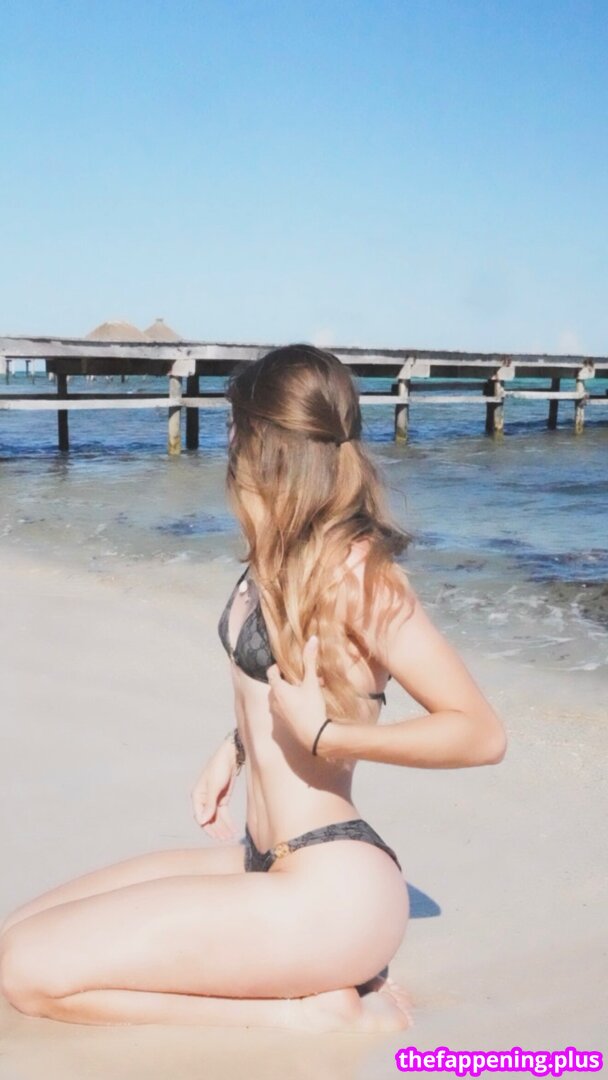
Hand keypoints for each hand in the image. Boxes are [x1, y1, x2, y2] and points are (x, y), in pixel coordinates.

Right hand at [190, 737, 238, 840]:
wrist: (231, 755)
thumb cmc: (219, 767)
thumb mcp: (214, 786)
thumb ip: (209, 804)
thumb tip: (202, 821)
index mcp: (197, 795)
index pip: (200, 816)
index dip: (208, 827)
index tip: (216, 836)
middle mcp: (203, 799)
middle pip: (209, 819)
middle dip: (217, 830)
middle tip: (225, 839)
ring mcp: (213, 800)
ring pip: (217, 819)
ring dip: (223, 828)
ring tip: (230, 837)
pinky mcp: (222, 799)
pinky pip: (223, 814)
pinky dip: (228, 822)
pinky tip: (233, 830)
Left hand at [267, 636, 326, 752]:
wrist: (314, 736)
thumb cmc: (311, 707)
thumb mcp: (312, 683)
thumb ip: (310, 661)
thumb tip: (312, 639)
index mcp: (277, 689)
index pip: (271, 672)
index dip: (277, 667)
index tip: (287, 665)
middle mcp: (273, 701)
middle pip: (276, 685)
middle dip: (288, 680)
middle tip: (302, 677)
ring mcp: (277, 714)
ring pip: (281, 698)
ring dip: (291, 693)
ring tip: (308, 691)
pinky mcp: (283, 724)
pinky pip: (285, 709)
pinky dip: (293, 704)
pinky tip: (308, 705)